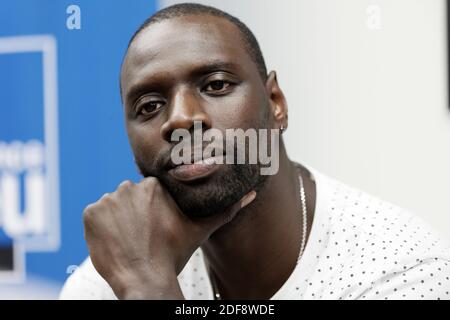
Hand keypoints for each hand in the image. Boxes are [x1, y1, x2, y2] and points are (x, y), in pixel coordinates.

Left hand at [82, 177, 255, 298]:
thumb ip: (225, 210)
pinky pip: (95, 217)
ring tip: (130, 240)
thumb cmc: (173, 254)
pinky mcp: (90, 214)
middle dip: (134, 215)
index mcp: (154, 186)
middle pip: (130, 199)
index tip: (155, 227)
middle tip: (143, 236)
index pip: (148, 194)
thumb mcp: (200, 230)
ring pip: (113, 207)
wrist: (145, 278)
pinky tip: (115, 241)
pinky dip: (101, 228)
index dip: (151, 212)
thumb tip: (250, 194)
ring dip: (118, 221)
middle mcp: (129, 187)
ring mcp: (107, 200)